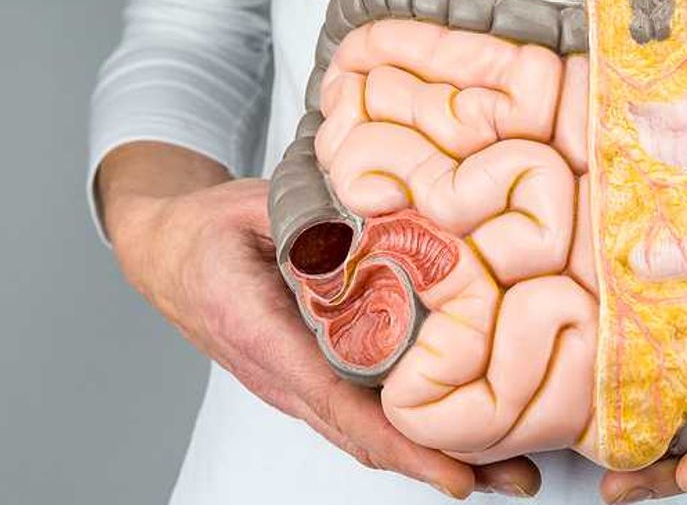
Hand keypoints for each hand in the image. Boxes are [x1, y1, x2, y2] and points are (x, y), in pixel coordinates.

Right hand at [100, 143, 540, 498]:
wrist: (168, 254)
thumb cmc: (207, 232)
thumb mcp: (253, 208)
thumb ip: (313, 217)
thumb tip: (384, 215)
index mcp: (262, 335)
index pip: (339, 402)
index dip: (402, 443)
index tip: (456, 473)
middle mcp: (282, 377)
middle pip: (367, 437)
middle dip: (442, 463)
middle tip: (518, 478)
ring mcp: (297, 386)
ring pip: (370, 434)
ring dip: (438, 453)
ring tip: (511, 467)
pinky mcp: (312, 380)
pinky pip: (365, 414)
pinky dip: (416, 431)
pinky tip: (465, 431)